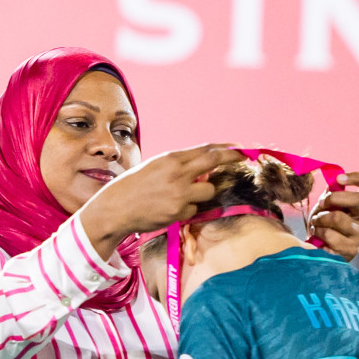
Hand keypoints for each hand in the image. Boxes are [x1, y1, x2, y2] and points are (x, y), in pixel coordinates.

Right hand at [79, 144, 244, 257]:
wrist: (113, 208)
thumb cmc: (133, 186)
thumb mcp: (155, 167)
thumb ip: (180, 167)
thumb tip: (207, 169)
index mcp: (169, 158)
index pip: (205, 150)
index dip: (225, 148)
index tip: (240, 148)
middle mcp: (177, 173)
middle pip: (214, 161)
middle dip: (232, 158)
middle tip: (244, 157)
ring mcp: (179, 193)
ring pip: (209, 189)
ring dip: (202, 192)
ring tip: (179, 195)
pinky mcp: (179, 211)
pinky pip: (195, 209)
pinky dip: (187, 209)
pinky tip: (168, 208)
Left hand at [308, 172, 358, 260]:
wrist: (325, 250)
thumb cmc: (328, 223)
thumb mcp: (330, 204)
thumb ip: (332, 193)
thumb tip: (332, 183)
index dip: (357, 177)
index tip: (339, 179)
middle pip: (357, 199)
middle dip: (333, 198)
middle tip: (321, 204)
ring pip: (338, 218)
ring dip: (320, 219)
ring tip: (316, 224)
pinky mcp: (353, 250)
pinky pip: (330, 237)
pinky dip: (319, 235)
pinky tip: (319, 238)